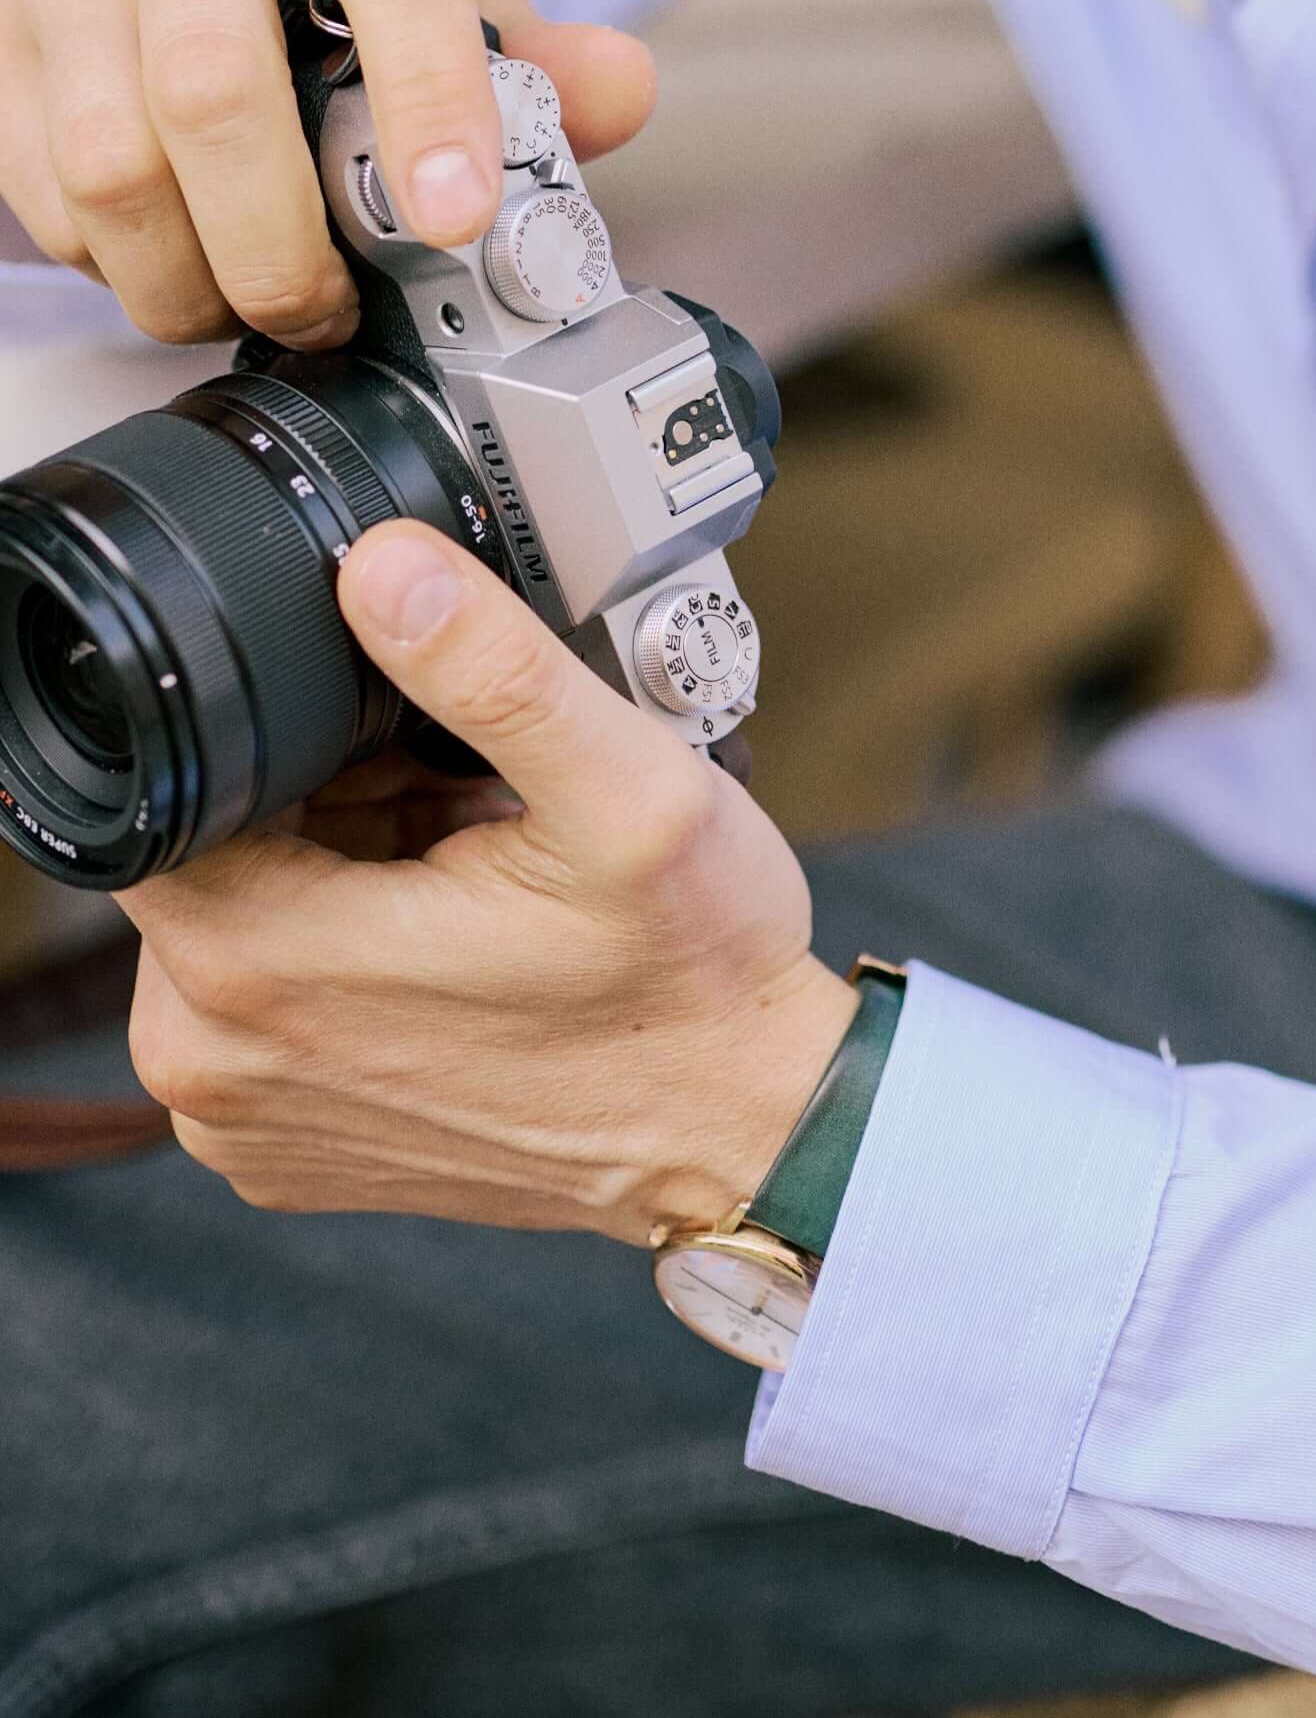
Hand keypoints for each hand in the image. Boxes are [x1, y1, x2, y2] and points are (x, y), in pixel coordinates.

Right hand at [0, 0, 654, 348]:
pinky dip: (109, 257)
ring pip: (112, 154)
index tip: (454, 215)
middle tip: (327, 312)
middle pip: (215, 89)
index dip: (430, 96)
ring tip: (246, 300)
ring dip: (187, 274)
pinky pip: (39, 180)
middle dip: (278, 245)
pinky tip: (168, 256)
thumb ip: (537, 62)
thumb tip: (615, 94)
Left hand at [121, 523, 855, 1237]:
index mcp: (258, 970)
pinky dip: (346, 955)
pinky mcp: (279, 1149)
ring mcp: (242, 1119)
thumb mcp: (621, 787)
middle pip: (209, 851)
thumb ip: (490, 666)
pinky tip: (452, 944)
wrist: (740, 1129)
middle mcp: (212, 1064)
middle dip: (323, 800)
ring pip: (241, 917)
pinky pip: (267, 1003)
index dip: (283, 739)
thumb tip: (383, 568)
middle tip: (462, 809)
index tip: (403, 748)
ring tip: (468, 874)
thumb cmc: (689, 976)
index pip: (172, 793)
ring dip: (336, 871)